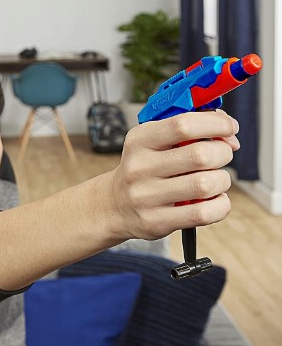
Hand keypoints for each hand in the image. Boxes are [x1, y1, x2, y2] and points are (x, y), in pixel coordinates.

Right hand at [109, 110, 238, 240]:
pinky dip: (220, 205)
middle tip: (221, 155)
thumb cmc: (144, 168)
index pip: (183, 125)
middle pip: (200, 155)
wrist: (116, 204)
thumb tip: (227, 131)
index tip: (229, 127)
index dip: (215, 123)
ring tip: (215, 179)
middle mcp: (139, 167)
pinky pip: (203, 213)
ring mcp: (146, 196)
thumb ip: (188, 129)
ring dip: (222, 180)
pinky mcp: (156, 221)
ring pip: (205, 184)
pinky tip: (212, 199)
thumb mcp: (153, 140)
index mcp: (139, 140)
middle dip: (223, 152)